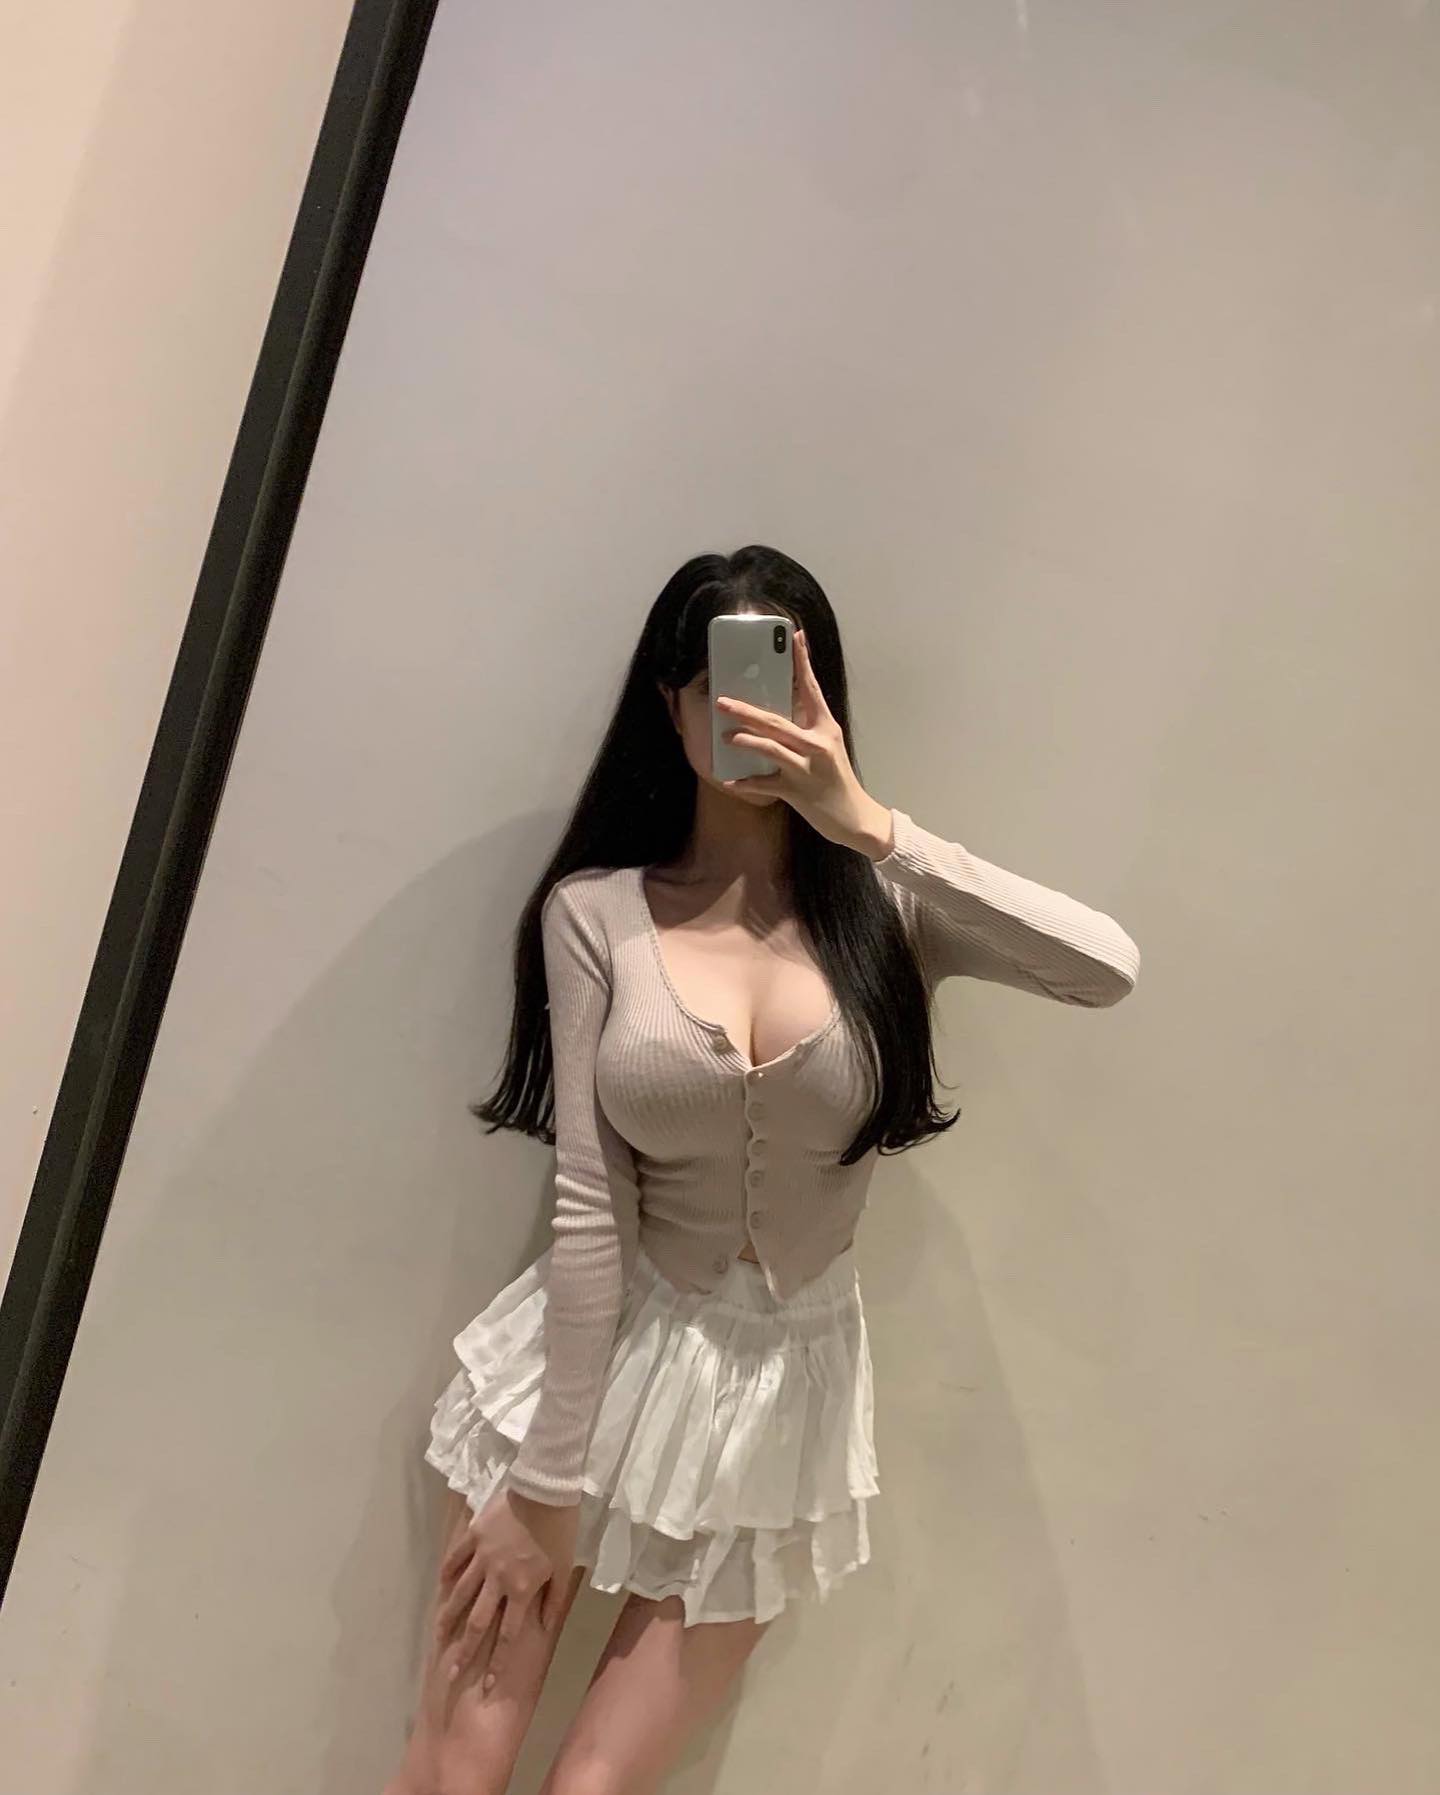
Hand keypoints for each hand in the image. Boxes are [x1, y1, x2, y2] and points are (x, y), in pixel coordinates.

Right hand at [434, 1485, 578, 1691]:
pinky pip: (456, 1558)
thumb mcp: (564, 1568)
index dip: (498, 1662)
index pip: (508, 1635)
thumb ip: (553, 1600)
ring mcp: (482, 1557)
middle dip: (465, 1650)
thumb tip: (544, 1628)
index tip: (486, 1685)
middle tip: (450, 1671)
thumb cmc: (560, 1529)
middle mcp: (498, 1579)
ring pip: (460, 1594)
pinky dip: (448, 1573)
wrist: (545, 1489)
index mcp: (522, 1589)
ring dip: (448, 1618)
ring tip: (438, 1636)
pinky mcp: (473, 1536)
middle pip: (477, 1622)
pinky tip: (441, 1586)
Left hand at [715, 628, 894, 857]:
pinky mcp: (797, 791)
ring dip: (744, 740)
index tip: (794, 637)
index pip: (811, 689)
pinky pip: (764, 783)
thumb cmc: (836, 780)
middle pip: (776, 720)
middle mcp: (817, 744)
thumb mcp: (827, 749)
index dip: (802, 662)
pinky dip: (746, 782)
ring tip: (727, 737)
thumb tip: (775, 715)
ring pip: (770, 747)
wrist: (855, 817)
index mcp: (826, 728)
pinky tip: (731, 780)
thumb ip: (806, 730)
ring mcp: (807, 768)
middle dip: (745, 710)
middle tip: (722, 701)